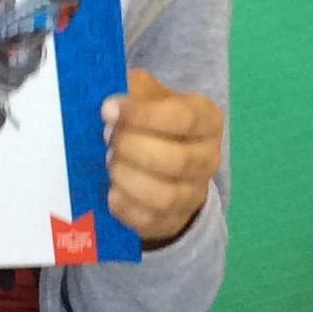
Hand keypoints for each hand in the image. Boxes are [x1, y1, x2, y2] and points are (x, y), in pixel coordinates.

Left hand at [104, 69, 221, 247]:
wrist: (166, 168)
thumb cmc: (154, 124)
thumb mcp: (150, 97)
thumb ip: (135, 90)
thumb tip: (111, 91)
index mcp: (206, 121)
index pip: (183, 119)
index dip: (143, 115)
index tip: (107, 109)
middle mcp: (208, 158)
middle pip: (177, 160)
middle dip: (132, 148)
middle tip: (105, 139)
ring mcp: (193, 193)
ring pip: (165, 195)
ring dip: (129, 179)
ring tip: (108, 164)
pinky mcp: (173, 220)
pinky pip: (151, 220)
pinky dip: (126, 208)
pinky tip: (111, 193)